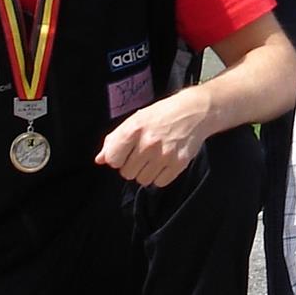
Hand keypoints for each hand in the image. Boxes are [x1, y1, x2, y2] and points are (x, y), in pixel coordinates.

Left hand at [95, 87, 210, 187]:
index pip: (113, 159)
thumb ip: (115, 139)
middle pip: (127, 173)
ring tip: (153, 158)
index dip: (117, 158)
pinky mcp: (178, 164)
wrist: (195, 111)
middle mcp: (149, 143)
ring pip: (142, 180)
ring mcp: (164, 155)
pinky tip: (164, 162)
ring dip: (145, 172)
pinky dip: (160, 176)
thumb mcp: (136, 119)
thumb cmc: (162, 114)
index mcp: (134, 129)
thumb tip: (100, 160)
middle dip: (131, 165)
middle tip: (142, 154)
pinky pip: (159, 183)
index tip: (125, 153)